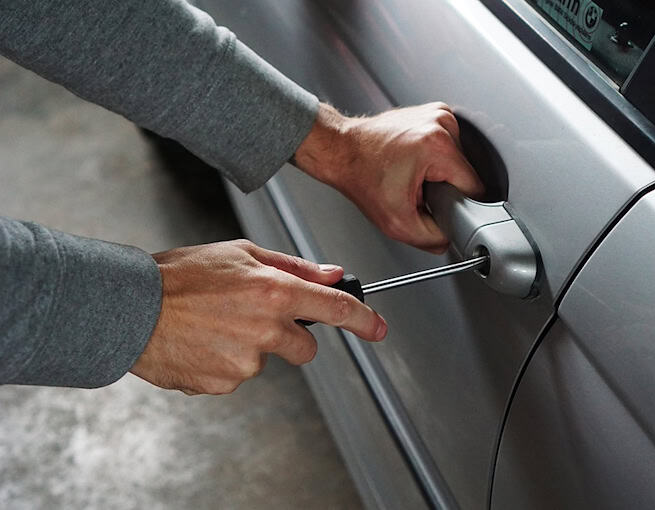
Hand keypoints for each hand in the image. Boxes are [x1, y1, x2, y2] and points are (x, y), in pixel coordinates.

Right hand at [130, 240, 386, 394]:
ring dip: (249, 347)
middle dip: (290, 337)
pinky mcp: (224, 383)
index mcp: (274, 292)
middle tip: (253, 317)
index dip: (364, 320)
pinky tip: (202, 342)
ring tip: (214, 325)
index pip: (336, 309)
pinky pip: (237, 376)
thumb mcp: (240, 253)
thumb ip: (293, 266)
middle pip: (305, 348)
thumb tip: (332, 275)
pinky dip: (224, 362)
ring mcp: (245, 361)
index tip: (378, 328)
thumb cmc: (180, 275)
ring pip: (266, 360)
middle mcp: (265, 329)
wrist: (129, 308)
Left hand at [293, 102, 484, 252]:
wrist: (342, 150)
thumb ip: (432, 239)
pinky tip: (415, 162)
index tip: (437, 204)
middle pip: (466, 173)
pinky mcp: (434, 113)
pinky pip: (449, 146)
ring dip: (441, 173)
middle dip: (446, 187)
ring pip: (459, 160)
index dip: (458, 204)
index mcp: (438, 146)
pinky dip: (436, 158)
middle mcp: (441, 123)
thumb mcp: (397, 223)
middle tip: (418, 190)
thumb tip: (451, 238)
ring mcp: (438, 114)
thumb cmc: (361, 176)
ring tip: (414, 174)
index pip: (475, 187)